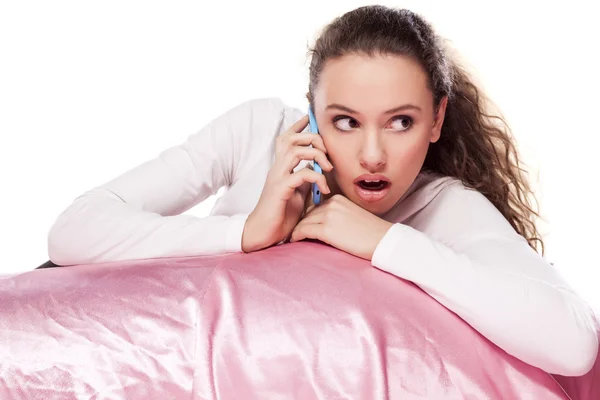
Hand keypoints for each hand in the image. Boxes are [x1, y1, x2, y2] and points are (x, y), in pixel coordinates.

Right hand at [242, 114, 333, 252]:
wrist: (263, 234)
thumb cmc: (281, 215)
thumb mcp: (299, 193)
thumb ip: (306, 179)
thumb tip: (318, 169)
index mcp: (281, 167)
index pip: (286, 138)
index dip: (298, 125)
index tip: (310, 117)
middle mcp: (277, 168)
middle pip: (291, 138)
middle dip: (313, 138)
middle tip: (327, 152)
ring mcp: (277, 177)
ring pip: (296, 151)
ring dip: (317, 155)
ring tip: (329, 168)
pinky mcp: (280, 189)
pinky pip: (301, 174)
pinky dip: (317, 178)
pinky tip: (325, 189)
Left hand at [290, 194, 393, 259]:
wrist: (382, 240)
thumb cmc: (370, 232)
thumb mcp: (351, 215)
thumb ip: (337, 215)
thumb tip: (322, 224)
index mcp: (338, 199)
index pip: (315, 206)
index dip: (307, 217)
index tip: (301, 225)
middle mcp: (332, 204)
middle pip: (307, 213)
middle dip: (299, 223)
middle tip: (291, 232)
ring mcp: (329, 216)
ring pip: (303, 221)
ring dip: (296, 230)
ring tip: (290, 237)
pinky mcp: (327, 229)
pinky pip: (304, 230)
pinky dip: (296, 235)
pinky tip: (293, 240)